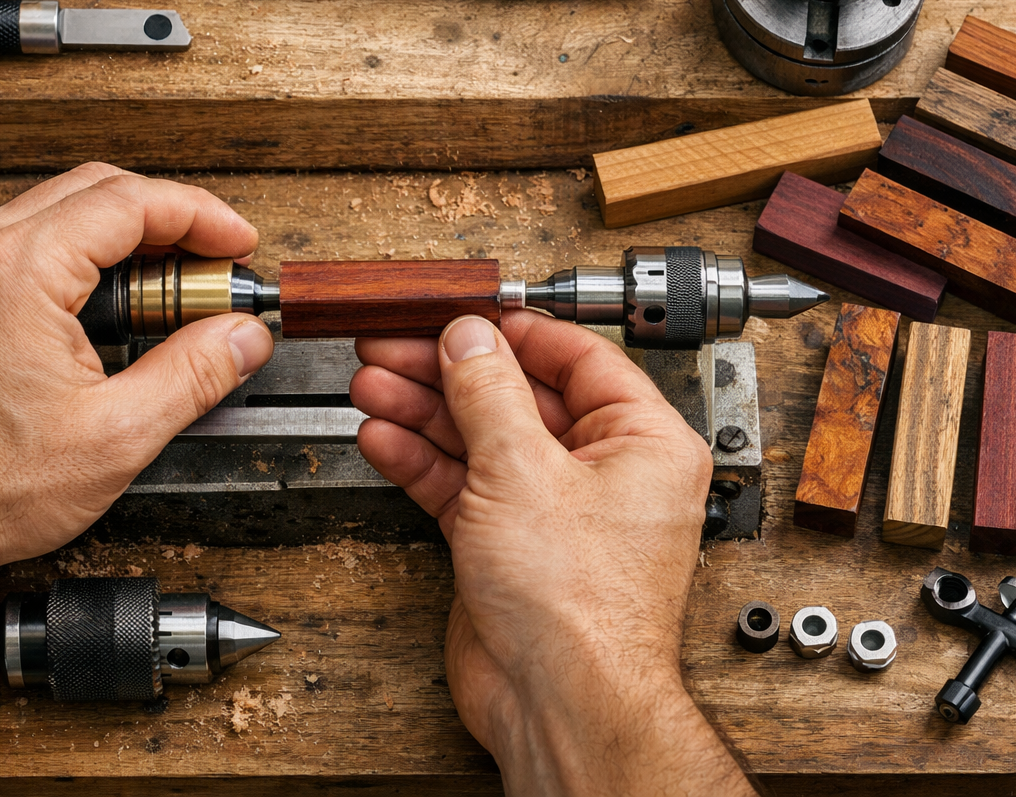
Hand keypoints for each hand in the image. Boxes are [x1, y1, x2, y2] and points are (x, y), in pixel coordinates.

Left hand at [0, 164, 274, 796]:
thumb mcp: (115, 436)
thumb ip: (192, 375)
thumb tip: (241, 338)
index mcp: (18, 272)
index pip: (132, 201)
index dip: (201, 216)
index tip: (237, 244)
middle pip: (96, 189)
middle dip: (169, 218)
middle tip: (214, 266)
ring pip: (57, 209)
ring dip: (123, 236)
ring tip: (168, 293)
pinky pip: (23, 240)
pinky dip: (78, 255)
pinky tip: (107, 306)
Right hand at [351, 313, 753, 796]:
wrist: (558, 702)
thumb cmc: (581, 607)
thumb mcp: (523, 471)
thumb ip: (489, 393)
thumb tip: (470, 337)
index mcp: (643, 441)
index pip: (576, 358)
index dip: (512, 331)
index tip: (461, 312)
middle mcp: (604, 472)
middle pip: (519, 396)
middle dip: (450, 372)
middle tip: (394, 345)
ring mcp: (554, 511)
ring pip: (483, 440)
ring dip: (425, 412)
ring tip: (372, 383)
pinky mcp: (510, 546)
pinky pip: (464, 485)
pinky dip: (423, 461)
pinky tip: (383, 436)